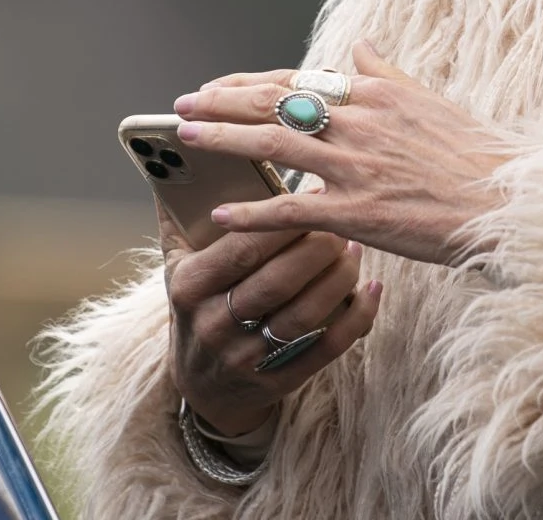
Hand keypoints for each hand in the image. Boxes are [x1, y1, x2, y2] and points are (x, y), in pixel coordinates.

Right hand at [160, 202, 382, 437]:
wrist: (201, 385)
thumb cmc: (196, 306)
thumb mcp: (176, 265)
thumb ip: (178, 216)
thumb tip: (169, 157)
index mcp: (190, 287)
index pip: (239, 250)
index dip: (278, 221)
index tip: (310, 193)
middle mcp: (215, 324)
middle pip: (277, 281)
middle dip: (315, 247)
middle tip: (342, 218)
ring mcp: (247, 357)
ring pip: (304, 315)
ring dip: (338, 278)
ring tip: (355, 247)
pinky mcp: (278, 381)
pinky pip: (326, 350)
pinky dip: (356, 319)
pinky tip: (373, 290)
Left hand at [175, 41, 512, 267]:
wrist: (508, 204)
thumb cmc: (476, 157)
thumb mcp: (432, 101)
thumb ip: (387, 74)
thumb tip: (359, 44)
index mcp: (374, 95)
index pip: (296, 83)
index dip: (248, 85)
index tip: (214, 88)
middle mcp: (359, 123)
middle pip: (274, 105)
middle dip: (222, 103)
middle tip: (183, 106)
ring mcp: (356, 167)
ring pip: (272, 147)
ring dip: (223, 140)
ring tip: (186, 138)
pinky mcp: (359, 212)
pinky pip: (293, 210)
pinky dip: (254, 212)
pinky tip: (222, 215)